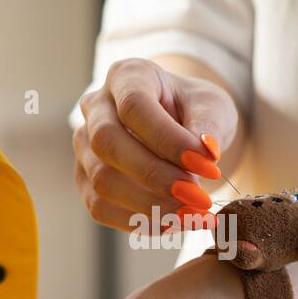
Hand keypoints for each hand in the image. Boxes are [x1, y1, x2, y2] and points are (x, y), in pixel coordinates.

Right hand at [73, 58, 238, 231]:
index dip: (169, 140)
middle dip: (156, 177)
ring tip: (195, 215)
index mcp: (126, 75)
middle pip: (108, 144)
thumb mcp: (213, 106)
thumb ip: (210, 125)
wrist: (180, 127)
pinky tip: (176, 223)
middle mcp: (96, 108)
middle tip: (200, 198)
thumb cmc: (195, 110)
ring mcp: (85, 146)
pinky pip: (101, 207)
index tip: (209, 165)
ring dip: (151, 205)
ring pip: (101, 181)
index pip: (134, 106)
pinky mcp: (85, 180)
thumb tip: (206, 152)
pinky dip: (140, 221)